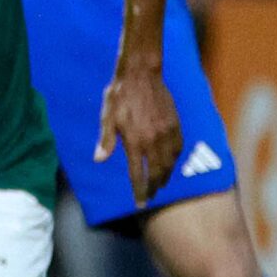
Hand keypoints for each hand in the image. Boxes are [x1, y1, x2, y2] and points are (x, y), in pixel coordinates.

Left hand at [97, 64, 183, 200]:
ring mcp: (166, 133)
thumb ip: (106, 140)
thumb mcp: (107, 116)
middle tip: (151, 196)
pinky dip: (175, 160)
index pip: (138, 175)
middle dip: (154, 188)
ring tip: (161, 184)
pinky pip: (178, 149)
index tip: (140, 204)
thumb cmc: (120, 94)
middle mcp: (152, 140)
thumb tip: (99, 160)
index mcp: (134, 141)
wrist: (141, 73)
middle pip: (157, 173)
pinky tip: (171, 163)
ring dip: (166, 177)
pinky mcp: (175, 124)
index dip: (139, 192)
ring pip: (170, 163)